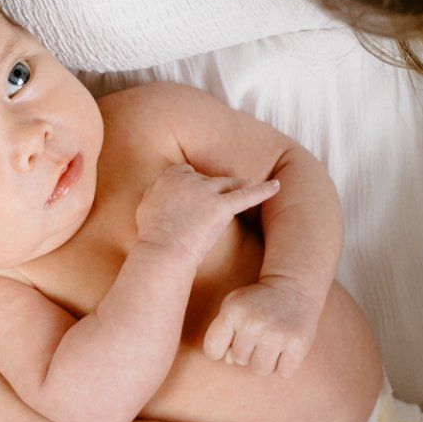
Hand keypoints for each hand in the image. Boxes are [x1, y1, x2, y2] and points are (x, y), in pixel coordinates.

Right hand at [134, 164, 278, 260]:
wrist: (163, 250)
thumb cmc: (152, 235)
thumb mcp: (145, 206)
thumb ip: (154, 193)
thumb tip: (158, 190)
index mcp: (170, 176)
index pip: (185, 172)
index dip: (191, 183)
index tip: (192, 193)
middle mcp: (190, 179)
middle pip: (208, 179)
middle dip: (211, 189)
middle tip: (213, 202)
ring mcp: (207, 192)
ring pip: (228, 184)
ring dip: (237, 184)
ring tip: (248, 184)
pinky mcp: (221, 206)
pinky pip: (247, 196)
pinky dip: (264, 190)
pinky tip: (277, 186)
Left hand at [204, 277, 324, 376]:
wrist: (293, 286)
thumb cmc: (257, 302)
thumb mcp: (234, 308)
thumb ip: (222, 335)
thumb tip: (229, 361)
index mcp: (232, 312)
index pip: (212, 350)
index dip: (220, 350)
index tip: (231, 340)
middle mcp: (253, 324)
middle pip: (240, 360)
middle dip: (249, 351)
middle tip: (261, 333)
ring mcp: (276, 334)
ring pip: (261, 370)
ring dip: (266, 361)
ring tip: (273, 342)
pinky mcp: (298, 343)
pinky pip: (283, 373)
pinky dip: (286, 365)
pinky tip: (287, 347)